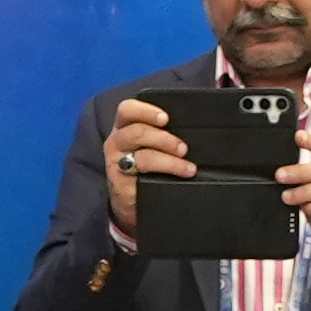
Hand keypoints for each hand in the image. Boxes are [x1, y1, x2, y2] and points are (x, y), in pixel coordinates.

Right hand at [102, 98, 193, 245]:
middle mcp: (117, 142)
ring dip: (170, 162)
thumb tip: (193, 124)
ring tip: (188, 168)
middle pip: (137, 132)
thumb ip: (162, 130)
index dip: (146, 111)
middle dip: (165, 139)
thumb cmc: (145, 165)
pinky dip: (163, 178)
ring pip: (143, 158)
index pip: (127, 110)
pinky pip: (142, 180)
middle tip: (183, 148)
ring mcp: (117, 164)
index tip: (165, 118)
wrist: (131, 199)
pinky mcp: (121, 185)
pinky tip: (177, 179)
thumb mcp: (148, 142)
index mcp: (124, 126)